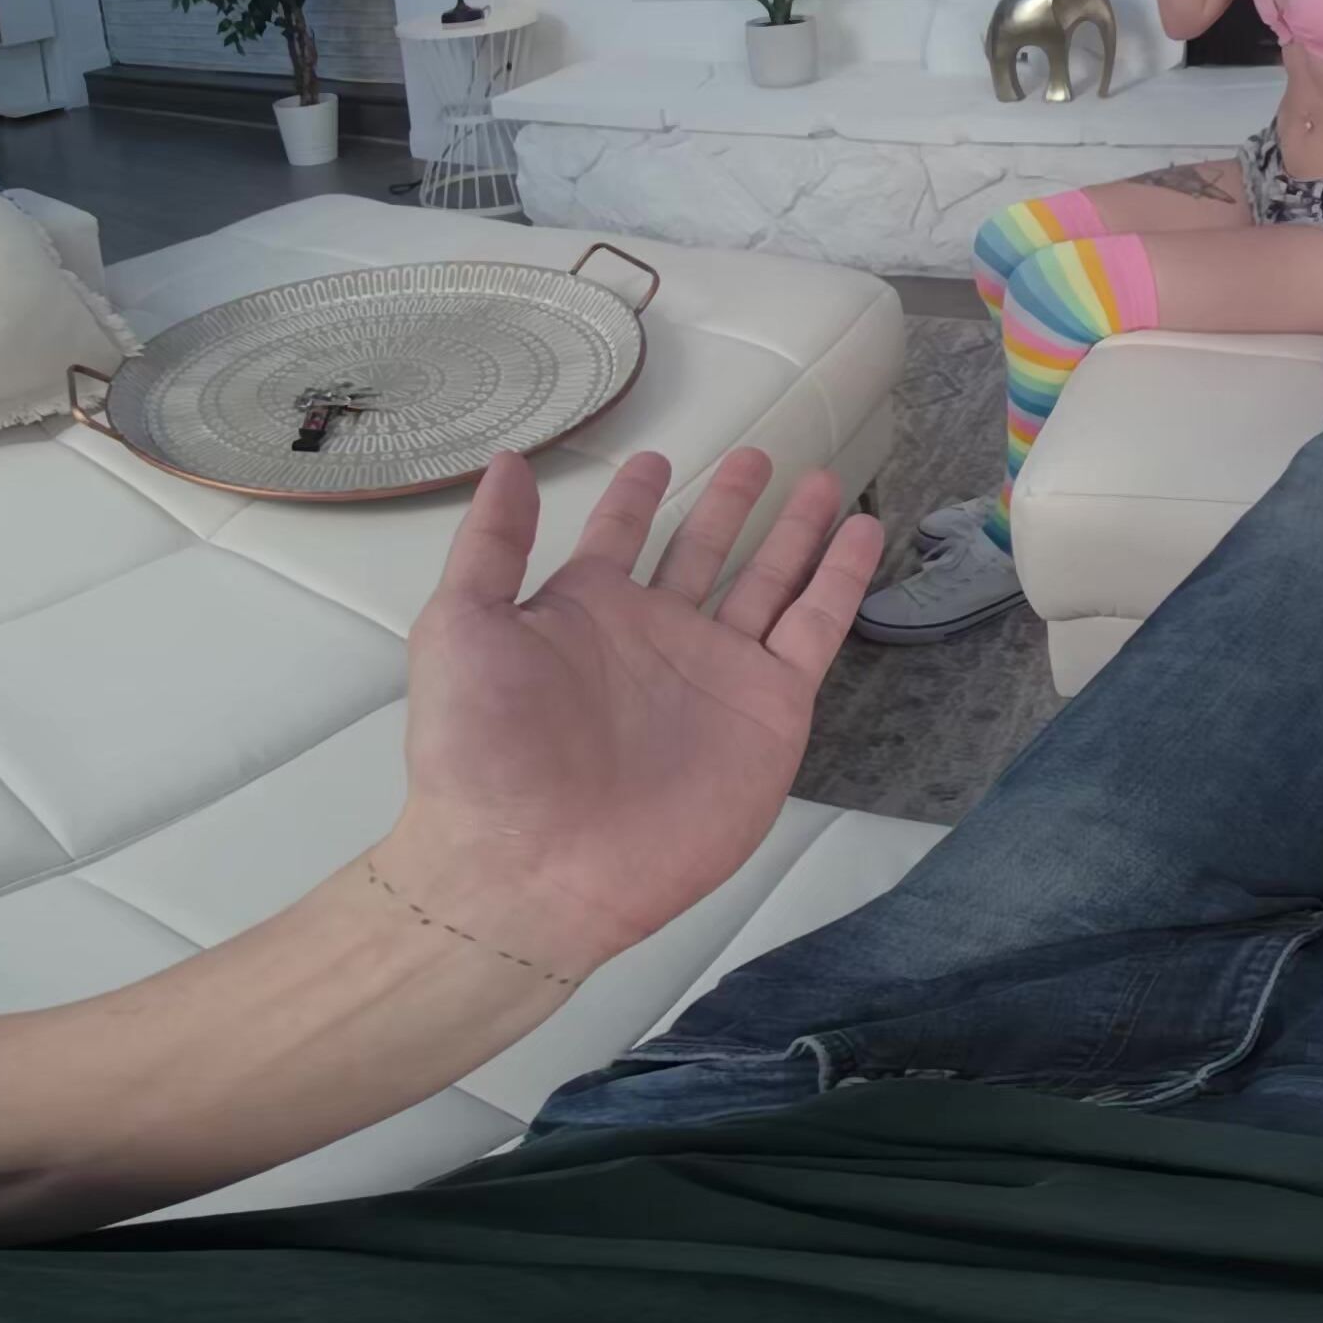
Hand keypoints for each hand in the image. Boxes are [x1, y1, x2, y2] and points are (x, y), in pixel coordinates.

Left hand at [378, 446, 883, 975]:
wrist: (532, 865)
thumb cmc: (482, 750)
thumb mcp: (462, 625)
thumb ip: (492, 543)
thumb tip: (509, 461)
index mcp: (583, 612)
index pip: (619, 538)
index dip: (638, 499)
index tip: (658, 460)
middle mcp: (655, 637)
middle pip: (704, 553)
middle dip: (731, 507)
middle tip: (760, 456)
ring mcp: (716, 674)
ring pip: (768, 583)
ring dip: (795, 534)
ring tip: (821, 481)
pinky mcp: (769, 712)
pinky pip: (815, 632)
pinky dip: (840, 581)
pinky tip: (860, 534)